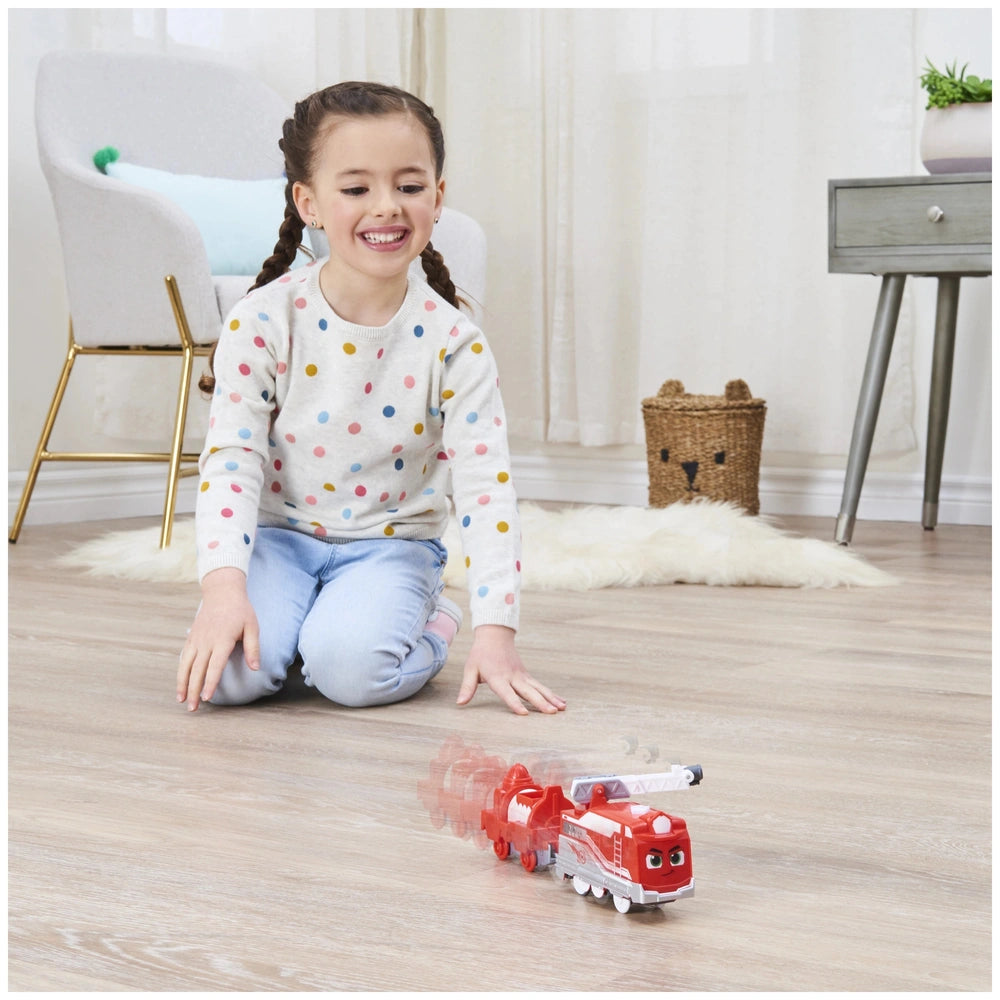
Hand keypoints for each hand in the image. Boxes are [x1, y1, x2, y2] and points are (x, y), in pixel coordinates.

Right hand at [176, 567, 259, 711]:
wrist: (222, 591)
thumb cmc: (240, 610)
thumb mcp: (252, 626)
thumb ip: (253, 648)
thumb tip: (256, 668)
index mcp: (222, 639)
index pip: (214, 666)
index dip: (210, 683)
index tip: (207, 698)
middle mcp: (206, 641)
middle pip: (197, 670)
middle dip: (194, 690)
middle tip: (192, 709)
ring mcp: (196, 639)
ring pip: (185, 665)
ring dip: (182, 684)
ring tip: (181, 700)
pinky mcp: (191, 637)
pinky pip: (183, 657)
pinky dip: (180, 671)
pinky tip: (180, 684)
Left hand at [456, 624, 565, 715]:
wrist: (495, 636)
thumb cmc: (481, 654)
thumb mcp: (470, 669)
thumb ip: (467, 687)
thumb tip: (460, 703)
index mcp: (497, 677)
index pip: (507, 693)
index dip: (515, 703)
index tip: (524, 713)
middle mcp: (512, 677)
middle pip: (528, 691)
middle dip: (540, 702)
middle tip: (551, 712)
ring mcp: (522, 675)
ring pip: (538, 688)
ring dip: (551, 698)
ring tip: (561, 709)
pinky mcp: (526, 675)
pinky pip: (540, 686)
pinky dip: (551, 694)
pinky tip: (561, 703)